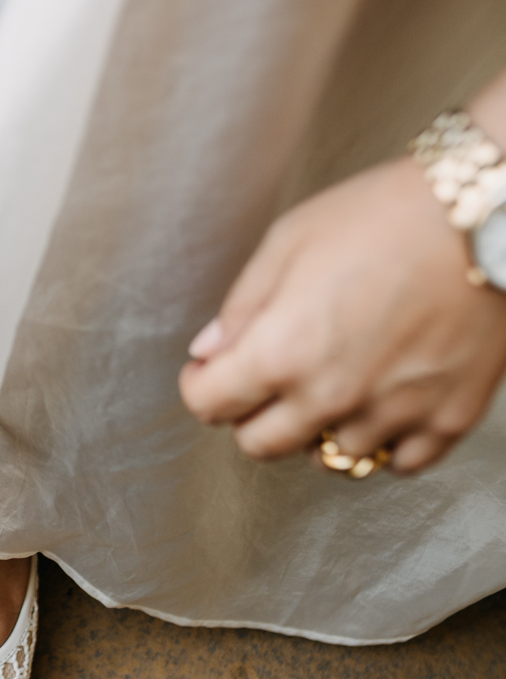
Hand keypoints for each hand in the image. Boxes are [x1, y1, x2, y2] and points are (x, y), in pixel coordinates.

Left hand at [179, 156, 505, 473]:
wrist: (483, 217)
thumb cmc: (382, 216)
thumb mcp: (288, 242)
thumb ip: (242, 306)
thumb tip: (208, 351)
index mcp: (281, 353)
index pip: (210, 405)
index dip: (201, 384)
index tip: (210, 369)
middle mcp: (332, 398)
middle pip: (261, 445)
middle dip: (251, 412)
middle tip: (266, 375)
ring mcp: (393, 416)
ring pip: (330, 457)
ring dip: (320, 426)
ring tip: (335, 377)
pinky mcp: (448, 421)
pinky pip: (399, 461)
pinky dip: (384, 438)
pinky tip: (383, 397)